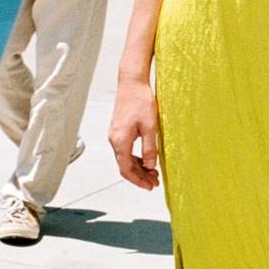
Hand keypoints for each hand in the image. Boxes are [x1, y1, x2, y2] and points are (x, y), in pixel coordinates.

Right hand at [110, 76, 160, 190]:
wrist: (132, 82)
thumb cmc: (141, 100)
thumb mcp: (150, 126)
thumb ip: (149, 148)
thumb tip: (151, 166)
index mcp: (120, 141)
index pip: (126, 169)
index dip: (138, 180)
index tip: (150, 186)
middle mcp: (114, 140)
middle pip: (125, 166)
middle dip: (140, 176)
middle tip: (155, 182)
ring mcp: (115, 135)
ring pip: (125, 158)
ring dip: (138, 167)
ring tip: (153, 173)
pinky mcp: (119, 129)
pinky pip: (125, 150)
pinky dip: (135, 157)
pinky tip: (147, 159)